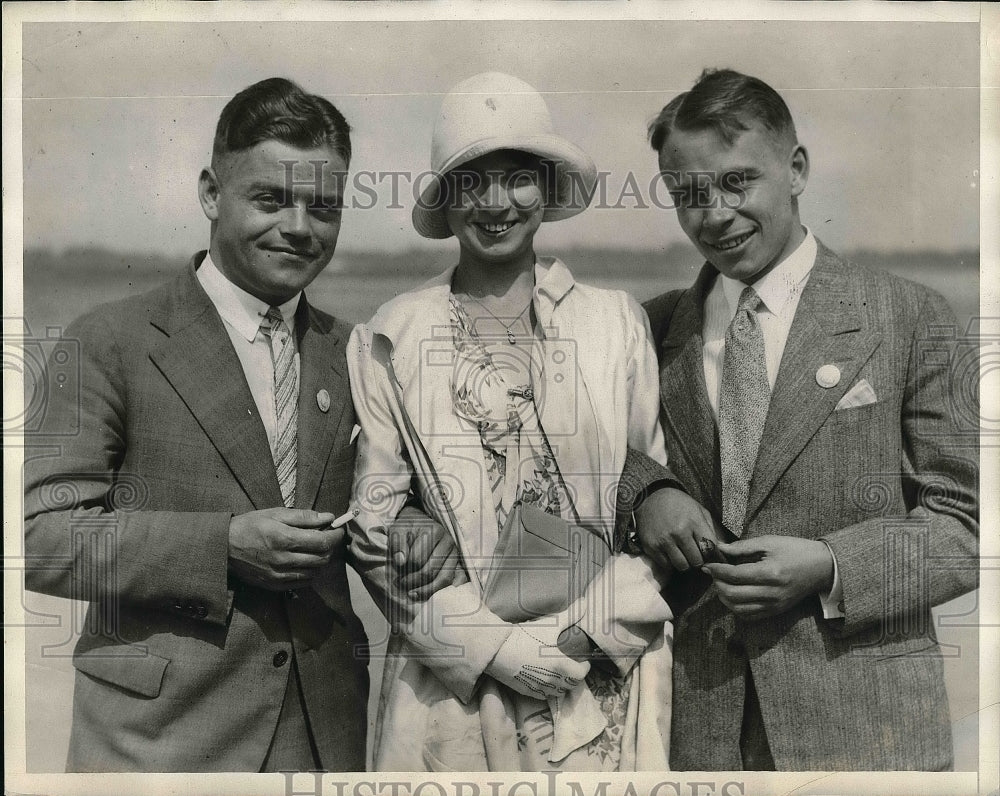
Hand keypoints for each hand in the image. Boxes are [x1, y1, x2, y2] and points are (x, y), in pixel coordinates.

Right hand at [228, 508, 342, 590]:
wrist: (223, 547)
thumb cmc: (250, 526)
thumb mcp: (275, 514)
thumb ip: (304, 517)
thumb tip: (328, 517)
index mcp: (284, 538)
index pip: (322, 542)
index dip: (336, 536)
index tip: (339, 529)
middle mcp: (283, 559)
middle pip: (322, 558)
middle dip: (330, 548)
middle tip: (328, 538)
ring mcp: (279, 575)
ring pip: (315, 572)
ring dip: (321, 560)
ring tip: (315, 549)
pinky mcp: (275, 585)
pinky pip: (302, 582)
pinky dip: (310, 572)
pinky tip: (304, 561)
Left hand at [387, 506, 462, 599]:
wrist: (420, 523)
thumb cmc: (408, 529)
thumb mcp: (398, 531)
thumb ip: (397, 544)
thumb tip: (400, 561)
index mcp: (433, 531)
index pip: (417, 559)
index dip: (404, 570)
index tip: (395, 576)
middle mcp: (448, 541)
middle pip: (431, 570)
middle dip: (413, 581)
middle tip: (401, 586)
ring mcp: (454, 553)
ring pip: (444, 578)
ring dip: (427, 590)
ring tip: (412, 594)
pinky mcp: (457, 563)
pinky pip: (453, 580)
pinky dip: (441, 590)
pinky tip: (429, 595)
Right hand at [487, 620, 589, 699]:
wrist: (499, 649)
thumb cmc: (526, 636)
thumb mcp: (550, 624)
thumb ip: (570, 615)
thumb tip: (585, 603)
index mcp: (561, 665)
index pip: (581, 674)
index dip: (585, 667)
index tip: (584, 661)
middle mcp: (552, 680)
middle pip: (571, 685)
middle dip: (575, 677)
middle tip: (573, 667)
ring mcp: (539, 687)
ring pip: (558, 693)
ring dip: (562, 685)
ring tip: (560, 675)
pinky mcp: (526, 690)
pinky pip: (543, 695)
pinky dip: (548, 690)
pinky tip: (545, 680)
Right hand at [635, 487, 719, 573]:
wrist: (651, 498)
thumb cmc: (679, 504)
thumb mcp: (699, 510)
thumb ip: (710, 530)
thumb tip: (720, 550)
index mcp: (694, 521)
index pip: (710, 549)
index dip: (711, 554)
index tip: (709, 554)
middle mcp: (679, 532)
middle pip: (697, 561)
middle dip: (698, 560)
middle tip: (695, 555)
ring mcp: (664, 541)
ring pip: (682, 566)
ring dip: (685, 563)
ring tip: (683, 555)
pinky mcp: (651, 547)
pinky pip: (666, 565)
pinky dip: (670, 562)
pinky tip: (671, 552)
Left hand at [702, 535, 834, 619]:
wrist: (822, 568)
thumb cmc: (796, 551)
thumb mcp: (770, 542)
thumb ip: (743, 546)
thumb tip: (720, 549)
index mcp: (770, 573)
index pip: (735, 575)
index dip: (717, 570)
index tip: (707, 564)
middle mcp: (771, 593)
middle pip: (733, 594)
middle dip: (717, 583)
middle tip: (713, 573)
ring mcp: (773, 605)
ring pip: (738, 608)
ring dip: (723, 597)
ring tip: (721, 583)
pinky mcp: (775, 612)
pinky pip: (748, 615)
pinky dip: (735, 607)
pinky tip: (732, 595)